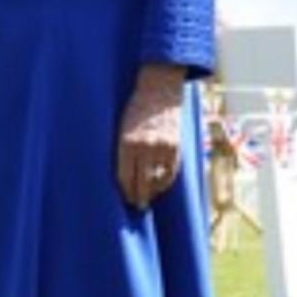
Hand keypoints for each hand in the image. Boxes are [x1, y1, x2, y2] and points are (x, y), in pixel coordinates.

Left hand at [118, 64, 184, 208]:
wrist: (159, 90)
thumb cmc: (135, 108)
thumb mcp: (121, 127)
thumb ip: (122, 149)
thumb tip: (121, 173)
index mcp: (126, 143)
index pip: (124, 176)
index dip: (125, 190)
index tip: (124, 198)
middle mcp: (144, 147)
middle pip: (141, 182)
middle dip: (138, 196)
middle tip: (136, 206)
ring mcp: (162, 147)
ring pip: (157, 179)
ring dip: (152, 192)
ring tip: (148, 199)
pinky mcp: (176, 146)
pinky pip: (171, 171)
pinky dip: (165, 181)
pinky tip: (160, 187)